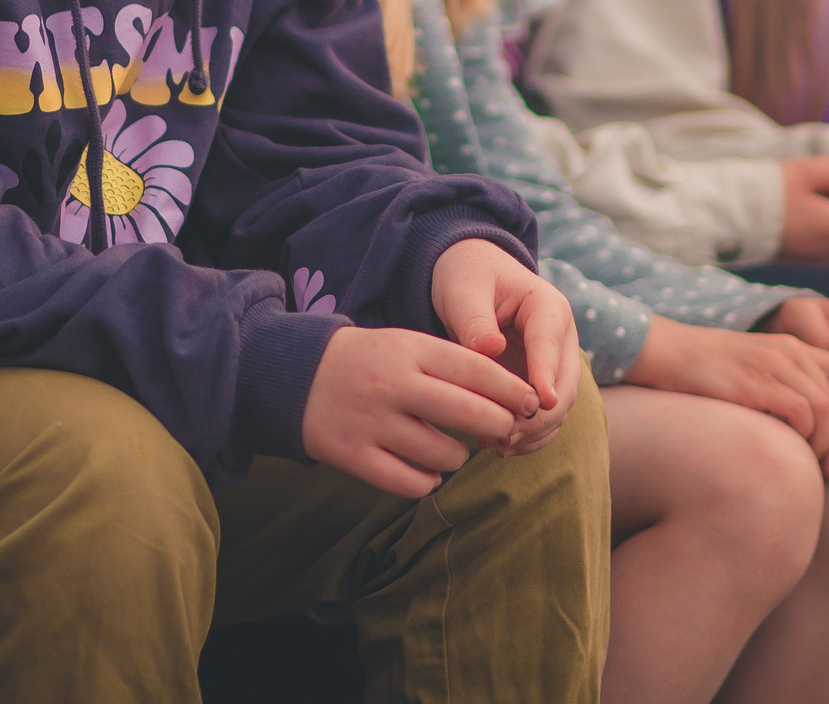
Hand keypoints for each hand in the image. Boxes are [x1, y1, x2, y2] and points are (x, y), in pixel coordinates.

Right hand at [300, 325, 542, 498]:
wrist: (297, 374)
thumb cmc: (371, 360)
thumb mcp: (408, 345)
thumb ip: (452, 365)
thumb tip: (509, 398)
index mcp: (411, 350)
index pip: (475, 369)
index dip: (510, 389)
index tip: (531, 401)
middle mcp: (394, 385)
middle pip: (465, 412)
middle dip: (498, 425)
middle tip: (509, 431)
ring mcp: (372, 422)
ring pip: (441, 453)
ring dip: (459, 457)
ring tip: (457, 451)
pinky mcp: (353, 455)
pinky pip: (408, 482)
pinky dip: (427, 481)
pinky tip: (428, 473)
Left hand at [430, 238, 581, 455]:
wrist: (473, 276)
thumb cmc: (470, 276)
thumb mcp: (465, 289)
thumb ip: (475, 320)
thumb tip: (490, 349)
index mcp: (548, 308)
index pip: (550, 344)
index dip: (547, 375)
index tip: (541, 403)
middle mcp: (561, 339)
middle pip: (566, 385)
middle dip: (539, 415)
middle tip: (504, 434)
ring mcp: (554, 365)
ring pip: (559, 408)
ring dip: (534, 431)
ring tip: (495, 445)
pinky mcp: (541, 384)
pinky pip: (544, 417)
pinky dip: (528, 436)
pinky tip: (498, 446)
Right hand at [626, 316, 828, 477]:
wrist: (660, 351)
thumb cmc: (700, 373)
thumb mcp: (750, 373)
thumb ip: (780, 390)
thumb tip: (803, 431)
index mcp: (792, 347)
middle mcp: (789, 352)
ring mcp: (772, 365)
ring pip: (823, 410)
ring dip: (823, 446)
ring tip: (811, 470)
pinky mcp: (756, 382)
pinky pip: (799, 414)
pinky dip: (803, 437)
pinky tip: (788, 453)